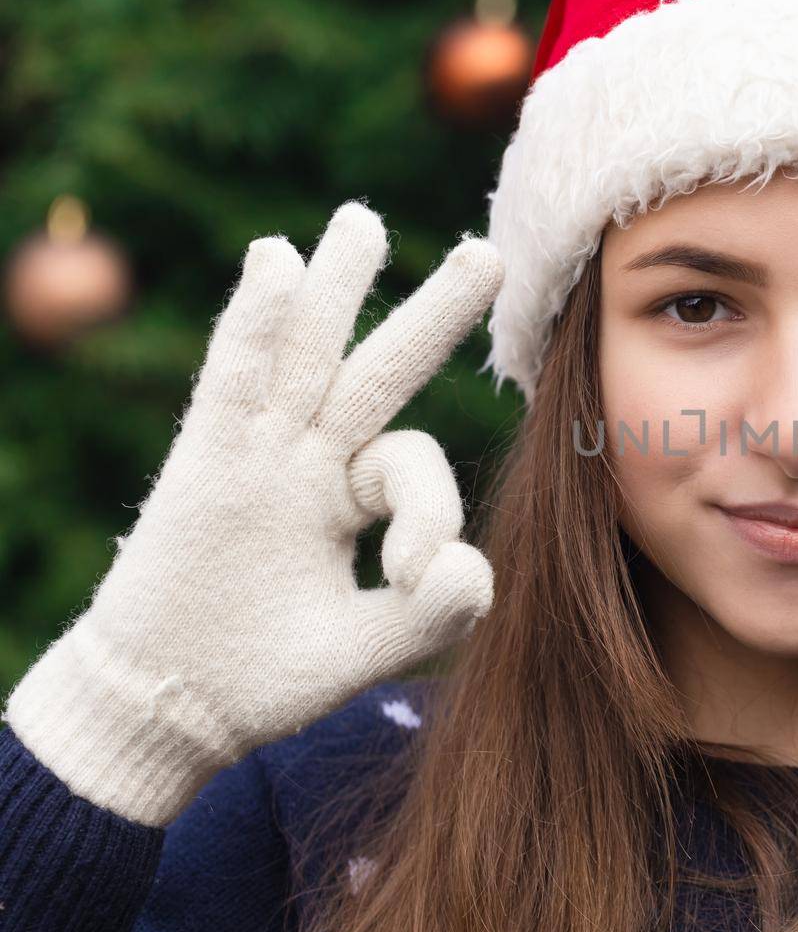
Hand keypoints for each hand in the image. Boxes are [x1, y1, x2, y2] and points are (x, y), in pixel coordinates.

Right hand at [3, 202, 503, 824]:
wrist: (171, 709)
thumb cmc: (271, 678)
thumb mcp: (368, 651)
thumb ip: (434, 616)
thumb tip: (470, 563)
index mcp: (355, 495)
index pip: (414, 463)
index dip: (432, 510)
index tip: (416, 574)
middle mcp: (312, 461)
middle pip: (380, 370)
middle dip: (432, 313)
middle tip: (491, 252)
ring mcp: (257, 456)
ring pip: (307, 356)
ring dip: (335, 288)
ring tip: (364, 222)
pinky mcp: (202, 464)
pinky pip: (233, 380)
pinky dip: (253, 324)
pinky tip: (275, 260)